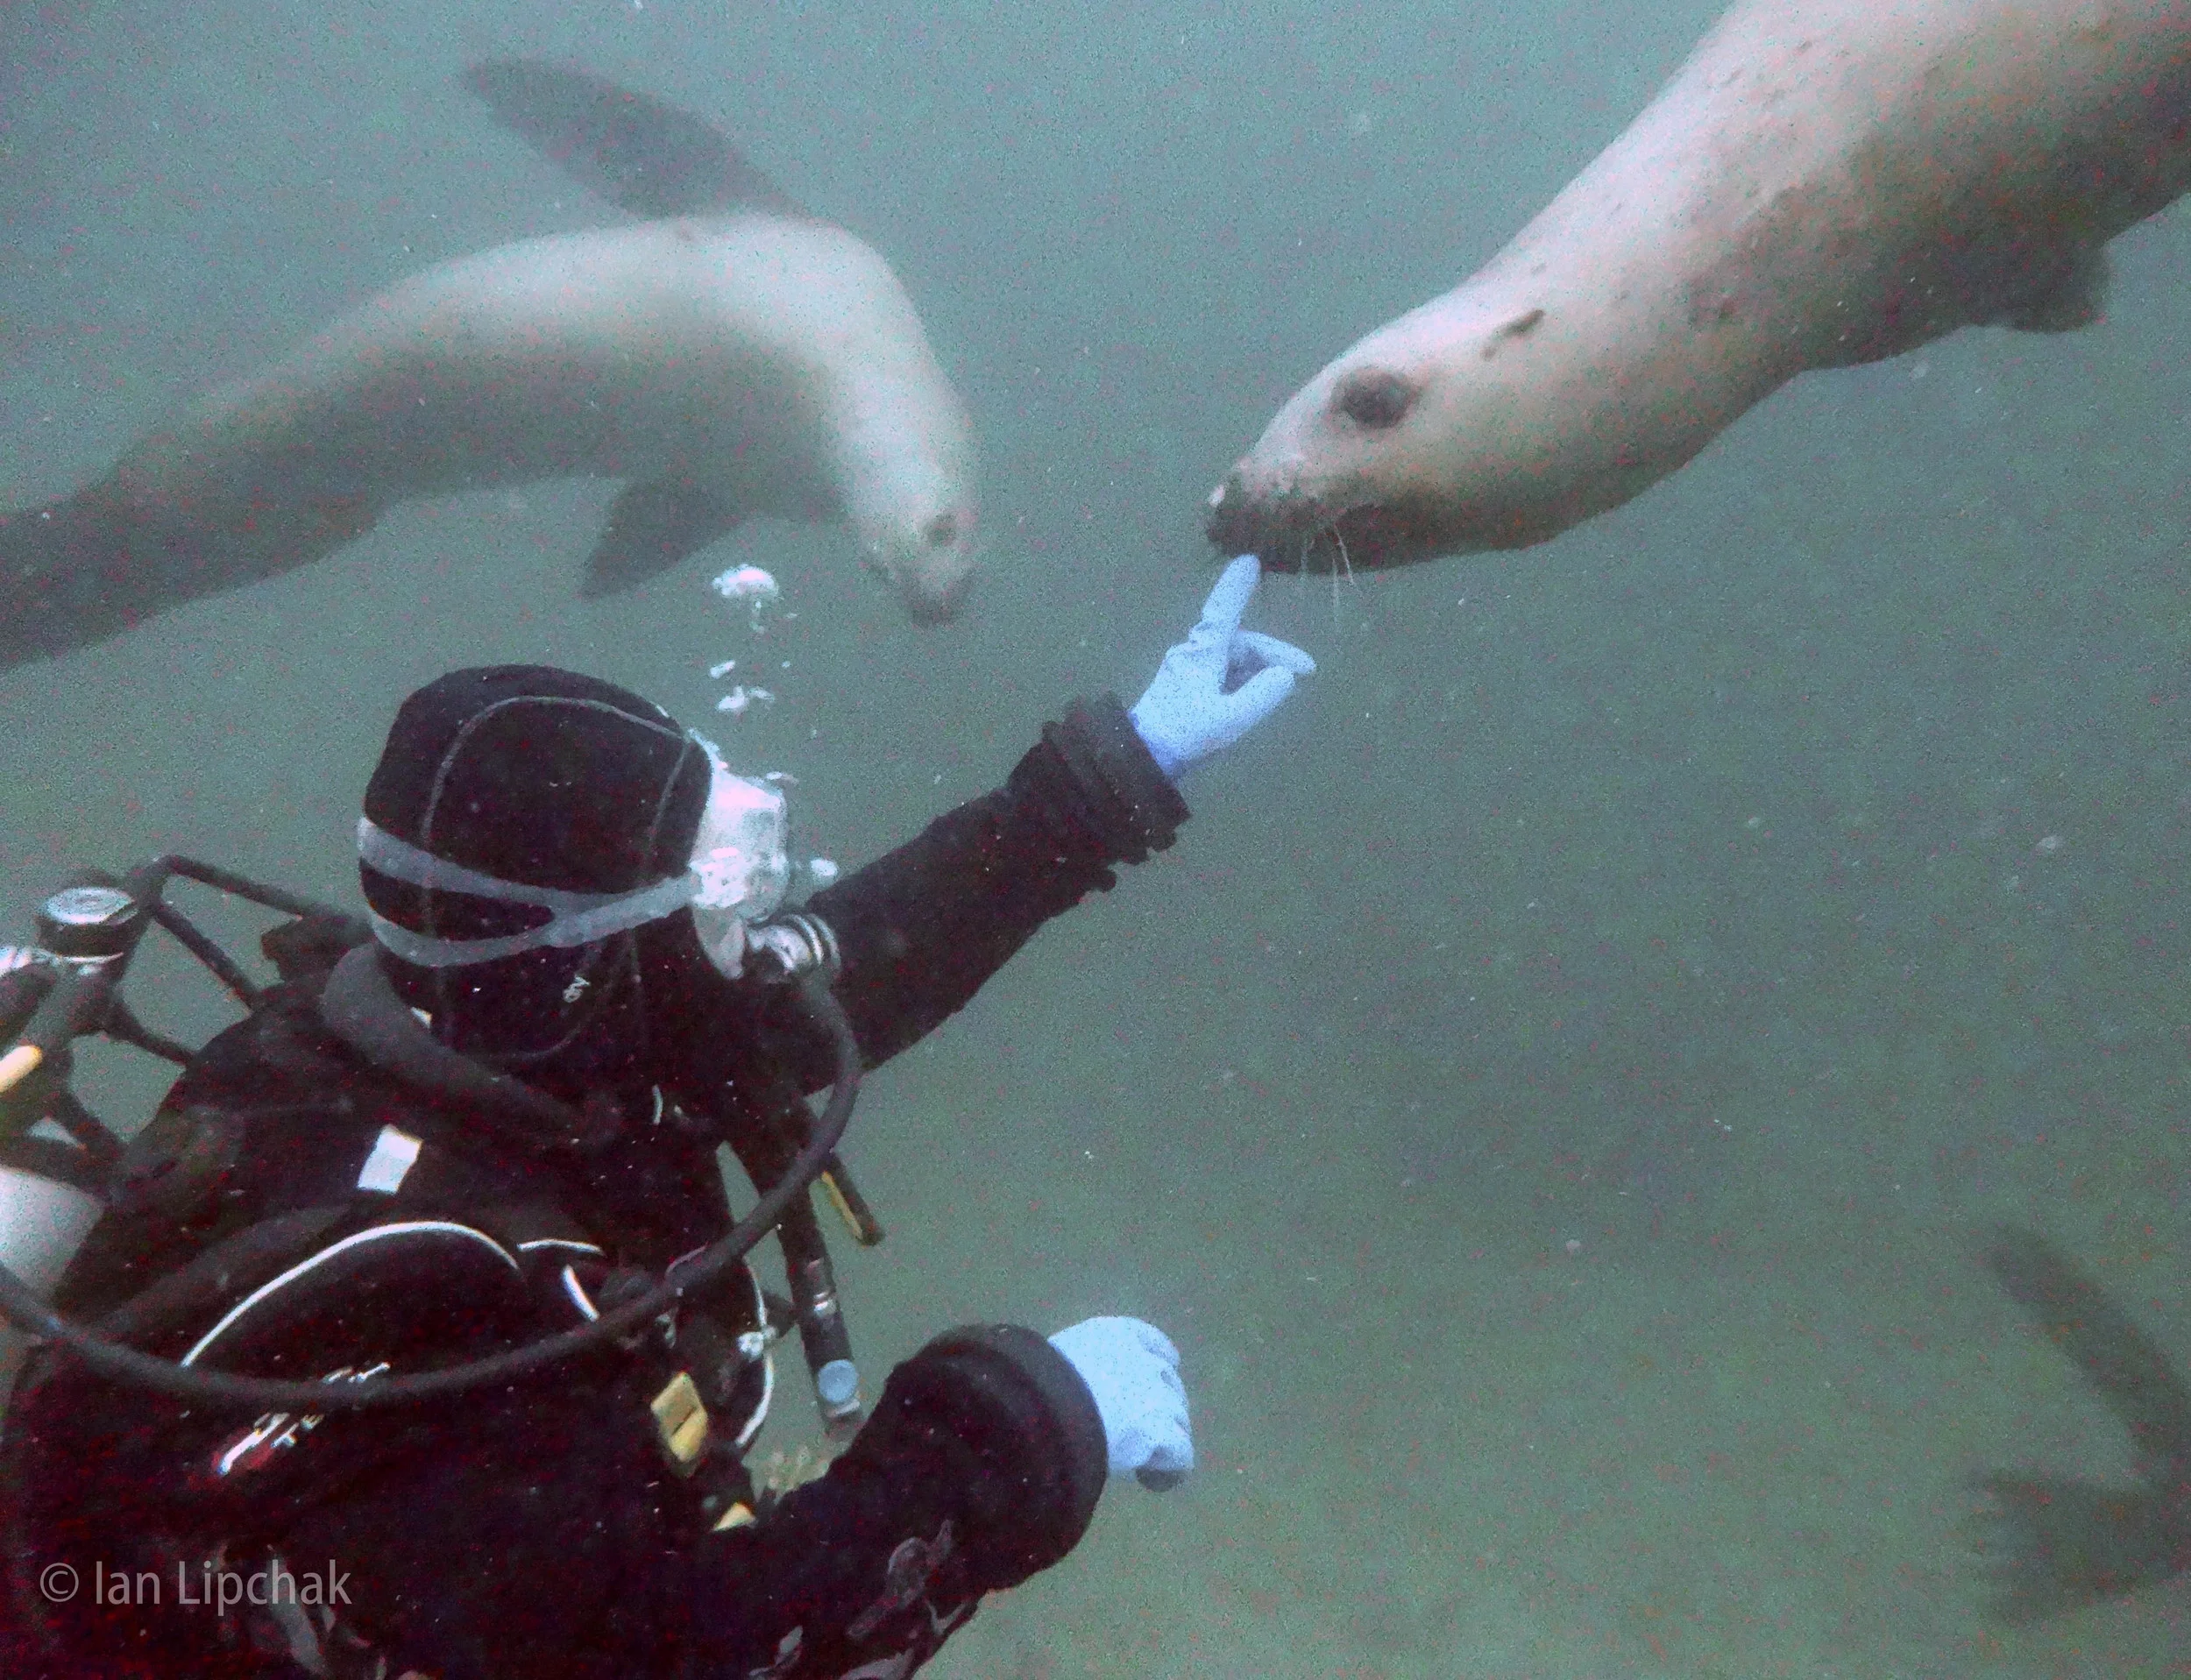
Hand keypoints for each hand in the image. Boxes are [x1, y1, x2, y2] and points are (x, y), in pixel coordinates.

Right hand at [1048, 1316, 1192, 1489]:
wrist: (1047, 1408)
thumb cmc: (1036, 1384)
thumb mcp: (1057, 1362)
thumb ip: (1080, 1370)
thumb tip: (1079, 1392)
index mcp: (1117, 1335)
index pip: (1154, 1343)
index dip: (1160, 1363)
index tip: (1154, 1382)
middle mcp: (1145, 1361)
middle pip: (1170, 1385)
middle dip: (1160, 1408)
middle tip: (1137, 1433)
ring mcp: (1159, 1396)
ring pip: (1178, 1421)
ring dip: (1164, 1440)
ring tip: (1141, 1463)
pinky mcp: (1163, 1433)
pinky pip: (1181, 1457)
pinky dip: (1168, 1471)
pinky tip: (1151, 1481)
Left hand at [1129, 556, 1314, 780]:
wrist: (1143, 757)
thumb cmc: (1183, 734)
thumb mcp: (1228, 720)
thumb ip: (1261, 696)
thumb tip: (1285, 676)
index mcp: (1202, 654)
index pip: (1224, 611)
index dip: (1237, 587)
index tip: (1250, 561)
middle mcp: (1197, 655)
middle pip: (1242, 642)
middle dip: (1274, 654)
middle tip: (1307, 672)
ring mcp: (1193, 672)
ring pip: (1237, 660)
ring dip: (1263, 669)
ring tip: (1290, 686)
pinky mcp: (1192, 690)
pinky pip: (1228, 676)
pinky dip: (1249, 681)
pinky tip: (1264, 695)